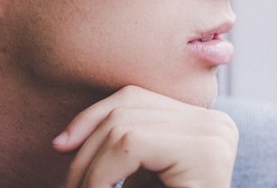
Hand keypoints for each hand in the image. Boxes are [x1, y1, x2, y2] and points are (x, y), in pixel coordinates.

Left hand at [52, 85, 237, 187]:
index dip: (90, 117)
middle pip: (128, 107)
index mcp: (204, 124)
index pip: (135, 98)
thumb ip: (122, 152)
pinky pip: (131, 142)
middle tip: (68, 187)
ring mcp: (215, 134)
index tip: (59, 146)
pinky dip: (101, 174)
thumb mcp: (141, 181)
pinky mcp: (205, 152)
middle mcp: (217, 123)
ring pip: (123, 126)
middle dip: (85, 146)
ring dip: (89, 166)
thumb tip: (64, 139)